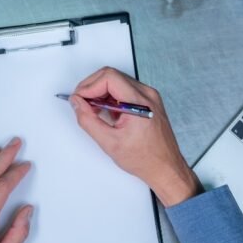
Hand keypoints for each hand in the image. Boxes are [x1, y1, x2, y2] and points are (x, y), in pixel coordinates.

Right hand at [70, 67, 198, 206]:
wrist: (165, 167)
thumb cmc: (145, 158)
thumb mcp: (110, 143)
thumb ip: (88, 120)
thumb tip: (77, 103)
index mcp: (139, 102)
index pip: (109, 77)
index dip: (88, 86)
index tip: (78, 99)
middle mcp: (147, 94)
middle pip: (112, 75)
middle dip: (92, 87)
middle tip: (81, 103)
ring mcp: (149, 96)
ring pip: (117, 81)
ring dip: (100, 92)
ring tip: (94, 110)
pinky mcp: (147, 100)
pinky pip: (124, 89)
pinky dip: (111, 97)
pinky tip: (106, 112)